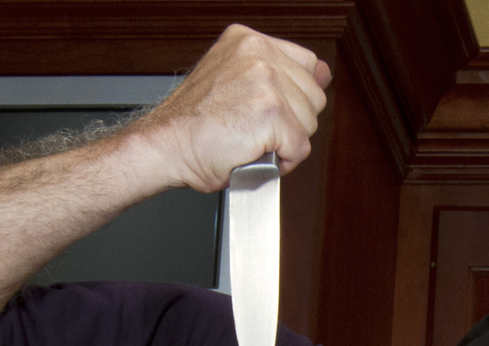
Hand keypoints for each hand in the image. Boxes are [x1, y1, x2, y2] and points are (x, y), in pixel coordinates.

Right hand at [124, 25, 331, 190]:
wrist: (165, 145)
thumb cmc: (192, 124)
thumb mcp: (233, 81)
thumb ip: (277, 74)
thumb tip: (323, 74)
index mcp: (248, 42)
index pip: (307, 65)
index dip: (296, 97)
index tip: (276, 112)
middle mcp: (259, 54)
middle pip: (314, 97)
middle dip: (292, 122)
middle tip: (255, 131)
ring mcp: (266, 81)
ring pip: (309, 123)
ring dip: (285, 143)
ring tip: (252, 142)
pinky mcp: (272, 112)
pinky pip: (299, 147)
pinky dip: (282, 162)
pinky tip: (254, 154)